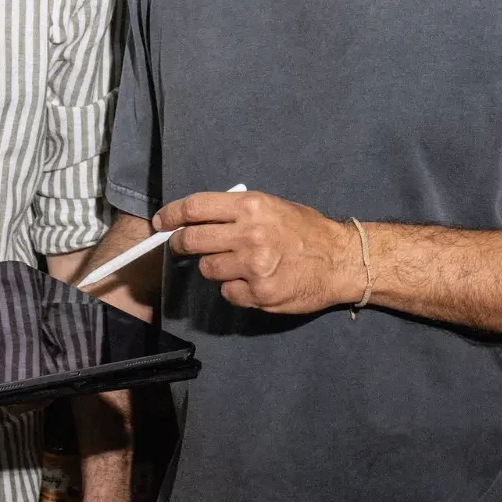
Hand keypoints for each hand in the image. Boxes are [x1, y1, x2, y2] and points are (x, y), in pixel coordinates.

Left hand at [154, 190, 363, 313]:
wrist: (340, 260)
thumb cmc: (306, 230)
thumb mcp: (273, 206)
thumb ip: (238, 213)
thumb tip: (199, 218)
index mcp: (251, 206)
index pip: (195, 208)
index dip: (171, 215)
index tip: (160, 222)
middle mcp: (249, 234)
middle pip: (191, 240)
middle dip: (180, 244)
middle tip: (180, 246)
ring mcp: (253, 266)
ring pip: (208, 269)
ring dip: (214, 267)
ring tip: (235, 263)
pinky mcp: (259, 294)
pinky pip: (227, 292)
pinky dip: (233, 288)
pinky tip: (252, 281)